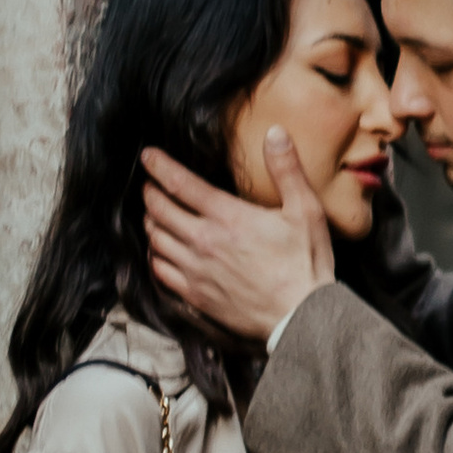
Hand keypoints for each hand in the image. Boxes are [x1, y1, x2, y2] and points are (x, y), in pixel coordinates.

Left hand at [141, 136, 330, 347]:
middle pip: (160, 210)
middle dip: (150, 192)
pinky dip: (155, 256)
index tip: (147, 156)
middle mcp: (204, 241)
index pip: (180, 184)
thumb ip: (287, 169)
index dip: (159, 166)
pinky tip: (159, 251)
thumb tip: (275, 133)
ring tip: (153, 213)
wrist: (301, 318)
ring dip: (151, 222)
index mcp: (227, 216)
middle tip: (149, 184)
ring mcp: (196, 271)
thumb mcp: (305, 210)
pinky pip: (161, 272)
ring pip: (156, 240)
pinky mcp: (196, 296)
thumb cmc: (305, 264)